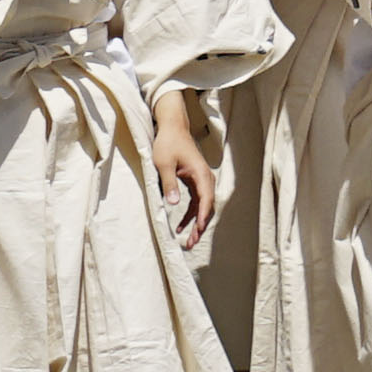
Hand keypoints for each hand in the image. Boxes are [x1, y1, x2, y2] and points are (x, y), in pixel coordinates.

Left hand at [150, 90, 216, 249]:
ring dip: (196, 224)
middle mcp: (206, 179)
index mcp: (201, 174)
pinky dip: (190, 214)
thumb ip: (169, 183)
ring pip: (202, 207)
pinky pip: (196, 202)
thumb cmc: (168, 143)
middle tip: (191, 243)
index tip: (198, 231)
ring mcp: (201, 180)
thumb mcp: (164, 163)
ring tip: (188, 242)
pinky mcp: (195, 181)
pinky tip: (180, 226)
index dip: (203, 217)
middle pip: (207, 207)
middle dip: (200, 227)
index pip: (206, 200)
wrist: (172, 127)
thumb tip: (173, 204)